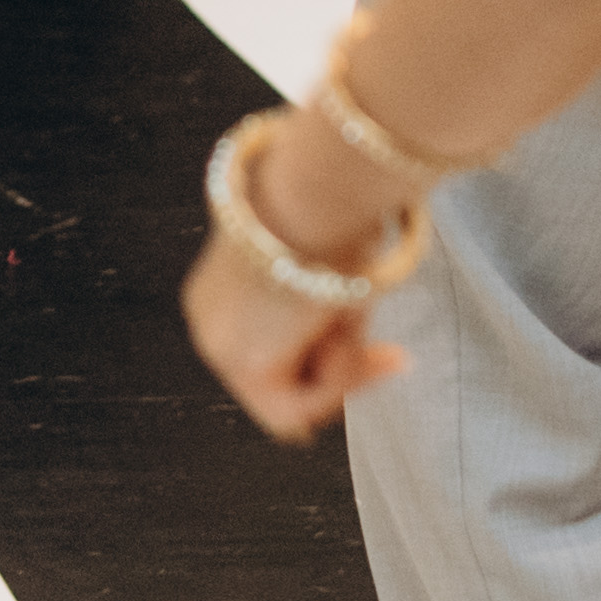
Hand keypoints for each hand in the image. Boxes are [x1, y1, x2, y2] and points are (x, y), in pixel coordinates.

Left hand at [181, 123, 419, 442]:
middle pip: (278, 381)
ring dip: (339, 369)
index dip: (332, 356)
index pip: (273, 349)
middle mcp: (208, 318)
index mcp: (222, 287)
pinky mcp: (240, 363)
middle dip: (340, 368)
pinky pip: (291, 413)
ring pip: (286, 401)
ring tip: (358, 321)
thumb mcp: (335, 267)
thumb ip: (333, 312)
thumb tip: (368, 345)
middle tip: (392, 354)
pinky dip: (334, 387)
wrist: (322, 188)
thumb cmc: (338, 209)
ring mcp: (215, 344)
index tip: (390, 350)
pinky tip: (350, 343)